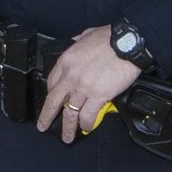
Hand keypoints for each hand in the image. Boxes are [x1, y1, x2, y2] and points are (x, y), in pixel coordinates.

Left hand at [39, 26, 145, 144]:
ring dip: (67, 127)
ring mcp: (83, 87)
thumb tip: (78, 42)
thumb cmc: (111, 37)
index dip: (51, 94)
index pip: (52, 82)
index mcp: (66, 60)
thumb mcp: (87, 34)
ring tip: (67, 137)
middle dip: (47, 117)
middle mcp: (71, 76)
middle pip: (54, 101)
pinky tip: (87, 127)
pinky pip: (88, 115)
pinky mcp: (99, 96)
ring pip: (70, 113)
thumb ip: (79, 41)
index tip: (52, 101)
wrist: (128, 43)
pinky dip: (86, 124)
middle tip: (43, 126)